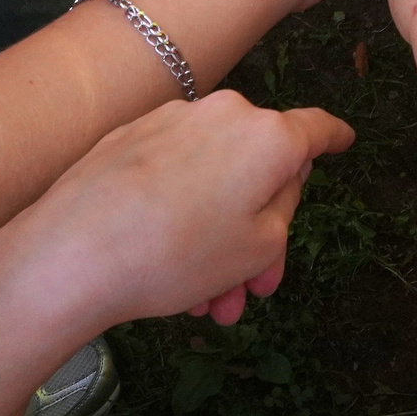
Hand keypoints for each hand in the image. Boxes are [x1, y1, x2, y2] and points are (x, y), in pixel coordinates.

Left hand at [0, 93, 354, 330]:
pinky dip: (179, 213)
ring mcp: (171, 121)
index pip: (317, 129)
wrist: (71, 253)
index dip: (335, 139)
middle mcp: (223, 112)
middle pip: (258, 168)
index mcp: (268, 134)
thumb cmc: (178, 252)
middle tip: (250, 290)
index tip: (345, 141)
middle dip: (260, 232)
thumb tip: (274, 181)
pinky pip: (173, 175)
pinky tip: (165, 268)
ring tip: (202, 302)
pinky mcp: (127, 138)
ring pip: (212, 179)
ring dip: (217, 236)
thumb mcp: (258, 247)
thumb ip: (283, 208)